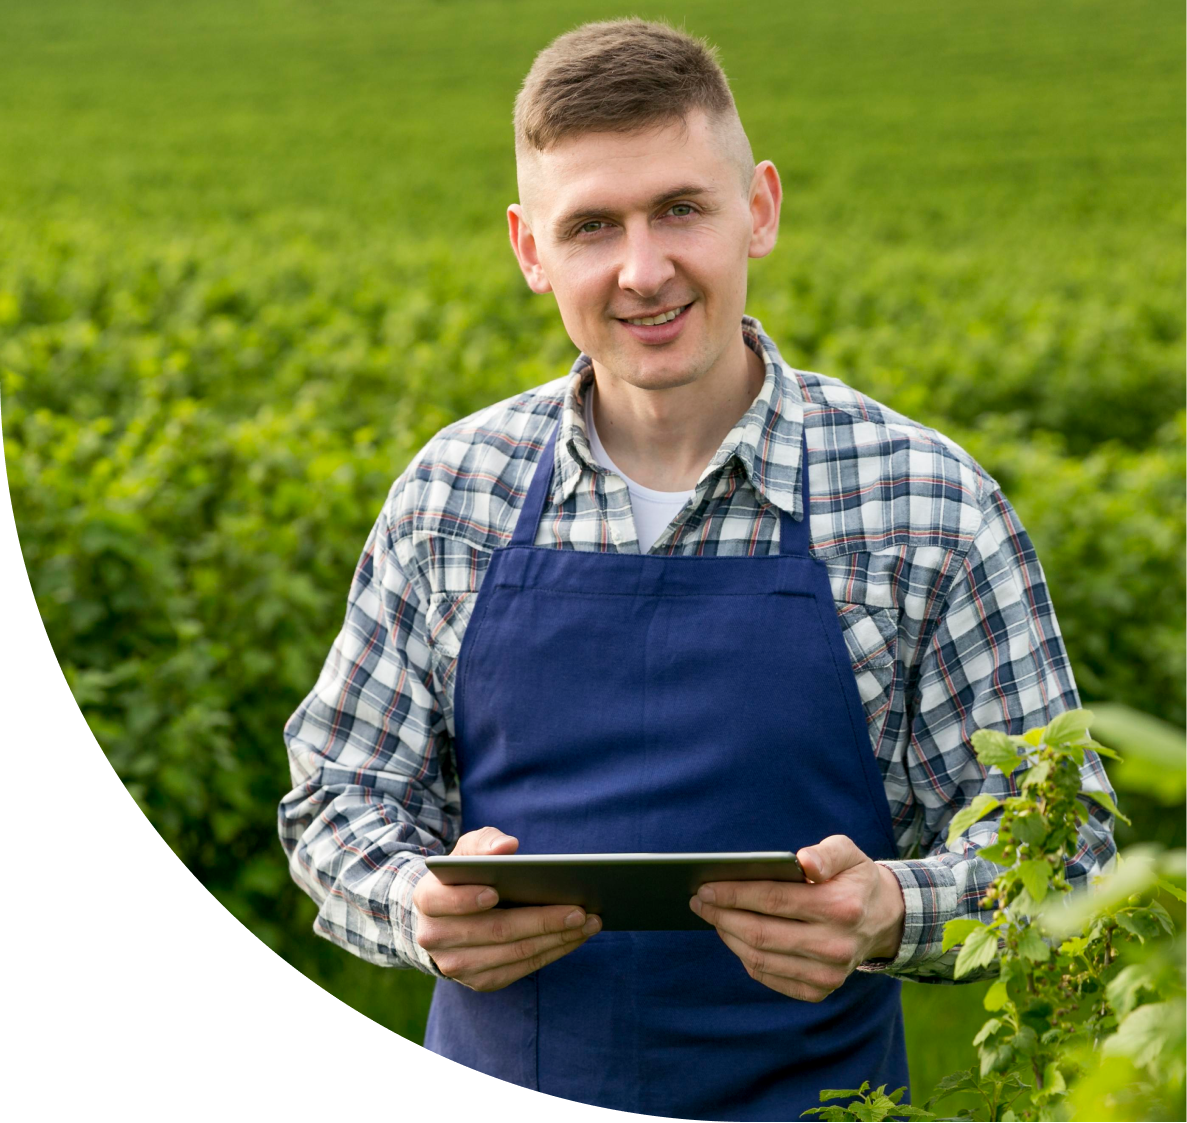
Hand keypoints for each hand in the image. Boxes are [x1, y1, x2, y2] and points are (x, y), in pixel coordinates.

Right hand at [414, 826, 601, 991]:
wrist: (445, 918)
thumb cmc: (463, 876)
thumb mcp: (466, 852)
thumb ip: (483, 843)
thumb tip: (507, 846)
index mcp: (427, 900)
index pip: (442, 901)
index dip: (466, 899)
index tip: (495, 891)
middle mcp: (436, 938)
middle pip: (493, 931)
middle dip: (540, 920)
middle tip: (579, 909)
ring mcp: (457, 966)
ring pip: (513, 953)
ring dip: (556, 939)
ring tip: (589, 923)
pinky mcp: (480, 981)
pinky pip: (522, 969)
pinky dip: (552, 952)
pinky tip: (576, 937)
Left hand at [689, 834, 904, 1001]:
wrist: (884, 920)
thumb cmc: (854, 879)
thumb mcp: (848, 853)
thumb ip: (826, 853)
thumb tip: (804, 862)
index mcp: (841, 906)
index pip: (774, 900)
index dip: (734, 893)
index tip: (705, 887)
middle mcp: (836, 945)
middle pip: (762, 933)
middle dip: (722, 915)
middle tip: (698, 901)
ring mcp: (828, 974)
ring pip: (761, 958)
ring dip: (728, 936)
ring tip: (711, 916)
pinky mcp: (820, 990)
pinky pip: (769, 976)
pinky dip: (745, 956)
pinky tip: (734, 936)